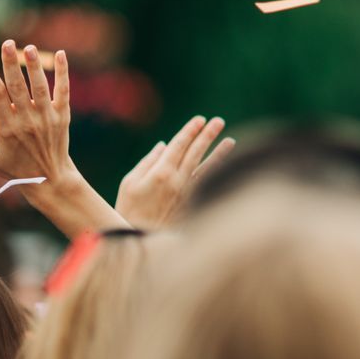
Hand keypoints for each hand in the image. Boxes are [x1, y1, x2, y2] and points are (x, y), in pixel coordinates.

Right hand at [0, 41, 125, 237]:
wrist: (50, 180)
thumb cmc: (13, 167)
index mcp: (7, 128)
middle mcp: (28, 120)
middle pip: (17, 86)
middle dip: (10, 63)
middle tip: (6, 43)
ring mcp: (47, 118)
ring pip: (40, 87)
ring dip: (34, 66)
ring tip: (28, 47)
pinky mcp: (63, 117)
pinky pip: (63, 92)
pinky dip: (63, 74)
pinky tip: (61, 55)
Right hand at [115, 115, 232, 228]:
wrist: (138, 239)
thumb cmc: (129, 209)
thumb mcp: (129, 182)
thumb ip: (148, 162)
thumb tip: (164, 145)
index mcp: (160, 172)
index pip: (179, 145)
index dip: (190, 130)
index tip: (200, 119)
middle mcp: (177, 181)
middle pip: (196, 152)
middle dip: (207, 135)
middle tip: (218, 121)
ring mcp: (187, 193)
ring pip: (207, 168)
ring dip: (220, 153)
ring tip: (231, 140)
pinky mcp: (192, 204)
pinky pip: (208, 184)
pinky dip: (218, 173)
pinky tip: (226, 166)